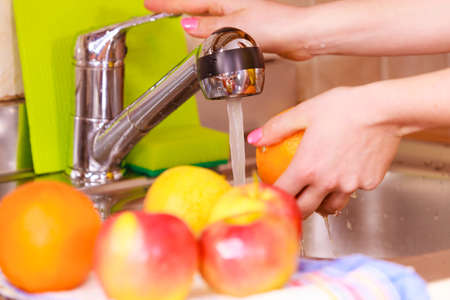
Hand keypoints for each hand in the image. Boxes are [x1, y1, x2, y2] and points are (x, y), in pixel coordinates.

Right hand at [145, 0, 313, 59]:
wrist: (300, 35)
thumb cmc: (278, 26)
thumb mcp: (236, 27)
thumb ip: (210, 28)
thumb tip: (187, 25)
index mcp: (224, 0)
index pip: (187, 2)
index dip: (166, 3)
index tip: (148, 3)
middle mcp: (229, 5)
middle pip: (195, 6)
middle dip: (175, 8)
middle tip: (156, 8)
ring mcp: (237, 16)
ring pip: (206, 19)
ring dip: (192, 21)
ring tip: (173, 18)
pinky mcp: (245, 28)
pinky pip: (219, 29)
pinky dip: (209, 33)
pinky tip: (205, 36)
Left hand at [248, 87, 401, 217]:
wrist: (385, 109)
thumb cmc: (345, 107)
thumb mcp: (304, 112)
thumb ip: (277, 128)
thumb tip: (254, 138)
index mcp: (307, 168)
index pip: (283, 195)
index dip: (273, 197)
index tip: (272, 195)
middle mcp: (327, 182)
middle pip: (305, 210)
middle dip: (295, 210)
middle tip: (292, 202)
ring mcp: (350, 186)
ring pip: (331, 206)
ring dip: (321, 203)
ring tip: (318, 193)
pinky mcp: (369, 184)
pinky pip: (353, 191)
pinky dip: (346, 187)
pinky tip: (346, 173)